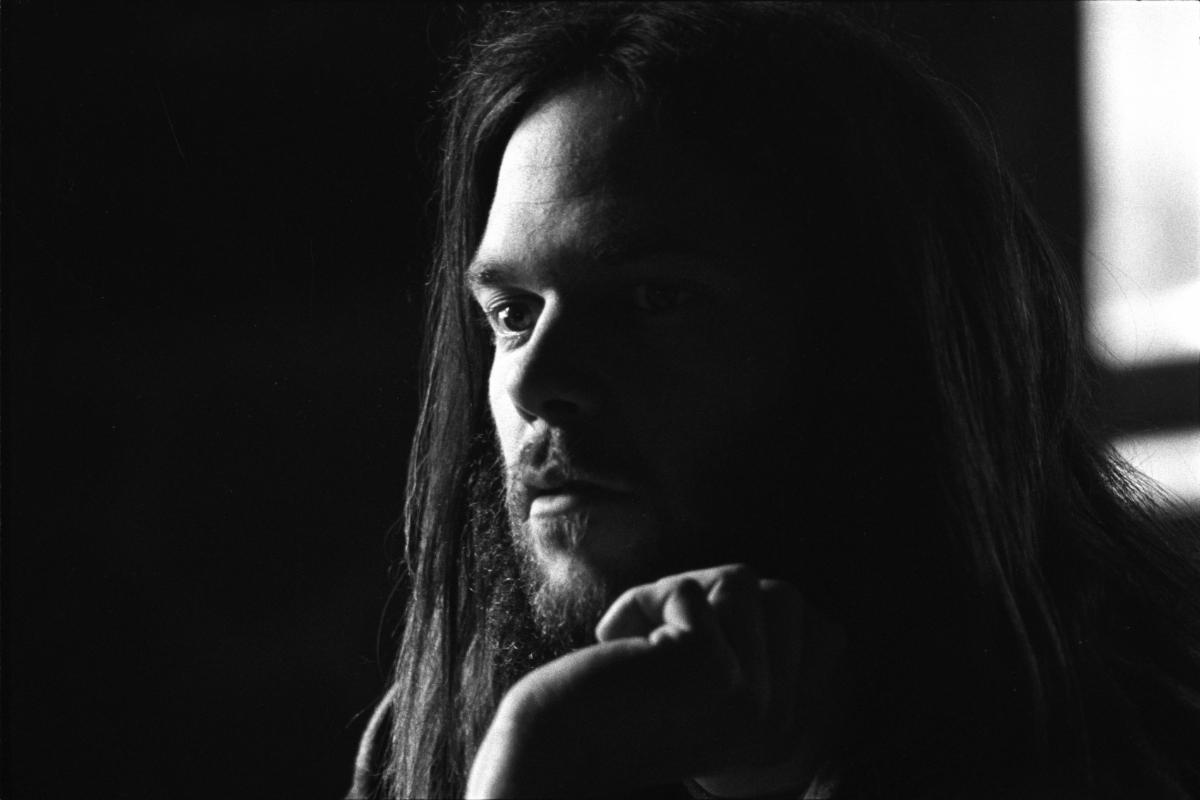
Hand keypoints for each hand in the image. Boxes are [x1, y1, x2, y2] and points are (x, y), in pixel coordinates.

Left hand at [466, 564, 845, 797]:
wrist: (554, 747)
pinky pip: (688, 588)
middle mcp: (778, 725)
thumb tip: (786, 592)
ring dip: (675, 594)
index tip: (686, 658)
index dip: (744, 616)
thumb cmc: (620, 702)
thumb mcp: (709, 683)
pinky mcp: (711, 669)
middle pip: (784, 597)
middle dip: (713, 596)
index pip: (818, 628)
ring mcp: (752, 699)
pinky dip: (641, 602)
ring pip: (743, 581)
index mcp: (784, 733)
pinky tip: (618, 650)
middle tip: (658, 645)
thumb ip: (753, 645)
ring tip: (641, 647)